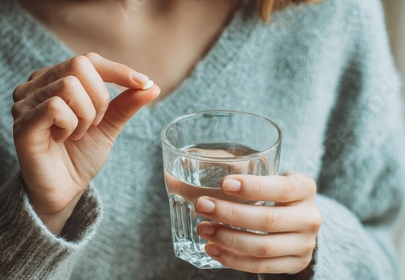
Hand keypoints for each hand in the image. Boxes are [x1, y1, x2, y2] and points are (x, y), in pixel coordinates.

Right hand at [11, 52, 159, 233]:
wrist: (64, 189)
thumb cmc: (81, 154)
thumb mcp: (109, 125)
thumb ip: (126, 103)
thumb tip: (153, 86)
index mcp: (56, 79)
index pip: (88, 60)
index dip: (118, 70)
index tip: (144, 84)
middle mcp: (36, 84)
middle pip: (79, 65)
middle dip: (99, 98)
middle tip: (95, 123)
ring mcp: (25, 102)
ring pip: (69, 86)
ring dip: (86, 115)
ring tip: (78, 134)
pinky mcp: (22, 122)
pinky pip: (55, 106)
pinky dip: (70, 124)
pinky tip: (62, 138)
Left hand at [195, 171, 320, 275]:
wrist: (299, 220)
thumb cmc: (272, 192)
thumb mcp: (267, 177)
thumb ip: (237, 173)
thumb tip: (175, 175)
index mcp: (305, 188)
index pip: (282, 188)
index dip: (253, 187)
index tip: (224, 183)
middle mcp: (310, 217)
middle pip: (267, 220)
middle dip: (230, 214)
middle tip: (202, 205)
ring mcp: (304, 244)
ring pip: (262, 247)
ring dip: (228, 239)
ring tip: (202, 228)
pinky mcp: (294, 264)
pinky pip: (261, 266)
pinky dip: (233, 259)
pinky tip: (212, 248)